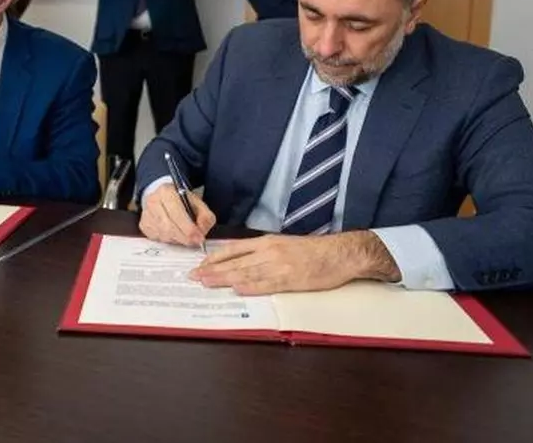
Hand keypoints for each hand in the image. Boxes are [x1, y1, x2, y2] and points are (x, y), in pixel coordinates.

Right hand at [139, 182, 215, 247]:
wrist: (163, 196)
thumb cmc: (181, 200)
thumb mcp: (198, 203)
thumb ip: (205, 216)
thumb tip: (201, 231)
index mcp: (166, 192)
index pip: (177, 214)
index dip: (189, 229)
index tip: (199, 238)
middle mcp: (153, 202)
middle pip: (169, 228)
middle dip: (185, 238)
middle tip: (195, 241)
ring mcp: (146, 215)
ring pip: (164, 235)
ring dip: (178, 239)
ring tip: (185, 234)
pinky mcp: (144, 225)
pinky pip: (159, 239)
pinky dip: (170, 240)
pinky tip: (174, 233)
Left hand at [189, 231, 400, 295]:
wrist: (340, 253)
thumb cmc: (314, 251)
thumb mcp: (284, 244)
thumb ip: (263, 252)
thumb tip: (241, 262)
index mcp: (267, 242)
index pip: (233, 249)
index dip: (214, 258)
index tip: (199, 265)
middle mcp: (270, 251)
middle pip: (235, 261)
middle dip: (211, 270)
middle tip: (192, 277)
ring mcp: (280, 265)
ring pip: (246, 272)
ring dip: (223, 278)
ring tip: (206, 283)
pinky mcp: (292, 279)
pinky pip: (267, 283)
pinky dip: (251, 287)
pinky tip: (237, 289)